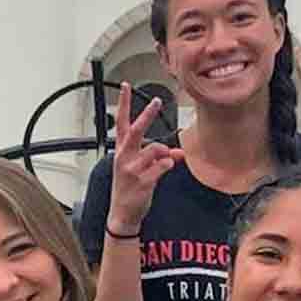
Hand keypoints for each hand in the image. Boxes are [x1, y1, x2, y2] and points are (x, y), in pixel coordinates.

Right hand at [106, 85, 183, 236]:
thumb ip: (160, 158)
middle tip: (156, 101)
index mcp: (122, 150)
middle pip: (136, 130)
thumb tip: (178, 154)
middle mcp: (124, 156)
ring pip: (155, 149)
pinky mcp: (141, 180)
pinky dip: (167, 166)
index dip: (123, 104)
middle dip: (147, 115)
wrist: (122, 214)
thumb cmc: (130, 189)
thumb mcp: (143, 170)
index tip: (124, 86)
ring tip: (165, 161)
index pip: (122, 122)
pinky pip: (162, 166)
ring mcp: (132, 168)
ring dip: (164, 154)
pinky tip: (165, 170)